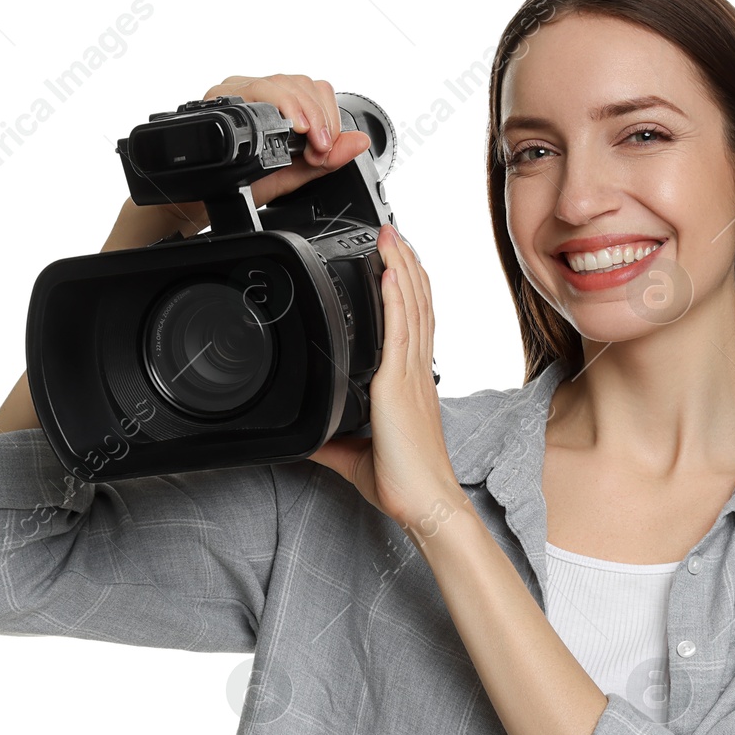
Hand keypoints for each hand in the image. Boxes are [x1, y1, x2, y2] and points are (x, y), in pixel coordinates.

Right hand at [102, 73, 371, 248]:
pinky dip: (280, 106)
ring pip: (282, 81)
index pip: (314, 88)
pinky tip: (289, 130)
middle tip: (320, 150)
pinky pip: (254, 89)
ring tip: (308, 145)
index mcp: (276, 102)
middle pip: (302, 81)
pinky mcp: (218, 98)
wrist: (198, 201)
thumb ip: (326, 160)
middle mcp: (255, 89)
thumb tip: (361, 142)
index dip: (329, 116)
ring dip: (304, 113)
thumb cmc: (240, 185)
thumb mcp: (292, 174)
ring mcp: (235, 89)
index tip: (328, 147)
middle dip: (320, 118)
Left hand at [306, 226, 465, 536]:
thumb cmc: (403, 482)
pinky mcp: (399, 384)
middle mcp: (414, 373)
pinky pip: (400, 330)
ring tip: (391, 236)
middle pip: (416, 304)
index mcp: (408, 384)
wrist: (423, 503)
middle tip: (393, 232)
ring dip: (401, 267)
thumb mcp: (355, 456)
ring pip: (411, 308)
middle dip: (405, 264)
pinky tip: (391, 271)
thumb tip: (310, 437)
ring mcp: (410, 375)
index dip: (408, 288)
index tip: (397, 262)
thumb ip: (334, 441)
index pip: (413, 324)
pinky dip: (397, 296)